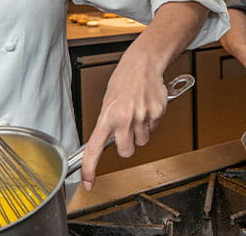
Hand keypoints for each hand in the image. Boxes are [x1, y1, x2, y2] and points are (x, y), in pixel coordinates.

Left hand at [80, 56, 167, 190]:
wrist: (143, 64)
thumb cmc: (124, 80)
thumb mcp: (108, 102)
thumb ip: (107, 123)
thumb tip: (106, 142)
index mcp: (107, 116)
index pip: (94, 148)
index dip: (90, 169)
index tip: (87, 182)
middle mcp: (124, 118)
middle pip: (126, 152)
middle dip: (127, 145)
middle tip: (126, 129)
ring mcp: (142, 116)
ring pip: (143, 141)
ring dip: (141, 132)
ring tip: (138, 113)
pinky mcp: (157, 113)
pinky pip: (154, 129)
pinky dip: (151, 122)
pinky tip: (147, 107)